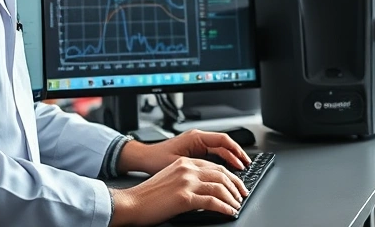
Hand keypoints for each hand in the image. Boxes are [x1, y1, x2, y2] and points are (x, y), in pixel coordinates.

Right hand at [108, 156, 248, 226]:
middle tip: (242, 195)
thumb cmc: (148, 195)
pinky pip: (212, 202)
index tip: (236, 185)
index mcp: (184, 163)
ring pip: (220, 187)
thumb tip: (207, 186)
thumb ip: (188, 177)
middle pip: (221, 174)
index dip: (230, 176)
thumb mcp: (171, 178)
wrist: (132, 203)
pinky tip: (228, 211)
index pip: (215, 166)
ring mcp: (186, 182)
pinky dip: (224, 207)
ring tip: (236, 205)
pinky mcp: (185, 198)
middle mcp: (187, 169)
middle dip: (236, 186)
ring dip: (232, 198)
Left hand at [118, 128, 251, 174]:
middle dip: (236, 155)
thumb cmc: (156, 160)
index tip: (243, 161)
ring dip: (230, 157)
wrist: (144, 159)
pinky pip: (212, 152)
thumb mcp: (180, 164)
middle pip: (223, 144)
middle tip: (245, 166)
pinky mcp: (193, 149)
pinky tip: (225, 168)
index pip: (222, 140)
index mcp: (195, 137)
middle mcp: (197, 138)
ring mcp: (195, 143)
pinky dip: (221, 159)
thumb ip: (198, 166)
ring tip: (239, 168)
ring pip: (219, 149)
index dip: (235, 150)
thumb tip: (215, 172)